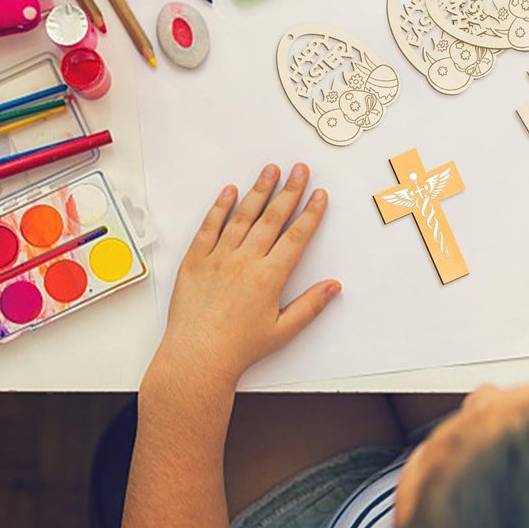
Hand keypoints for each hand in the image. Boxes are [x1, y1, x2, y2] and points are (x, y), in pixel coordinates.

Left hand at [155, 163, 339, 385]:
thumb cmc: (238, 349)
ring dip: (259, 191)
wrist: (196, 358)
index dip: (310, 213)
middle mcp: (245, 262)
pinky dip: (219, 207)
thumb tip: (333, 286)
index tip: (319, 195)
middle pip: (273, 219)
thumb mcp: (282, 331)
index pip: (296, 237)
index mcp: (269, 278)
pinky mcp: (195, 261)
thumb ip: (310, 305)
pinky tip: (229, 191)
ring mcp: (218, 258)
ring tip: (271, 170)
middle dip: (290, 191)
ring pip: (243, 216)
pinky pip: (209, 227)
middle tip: (300, 170)